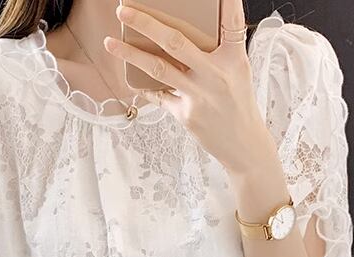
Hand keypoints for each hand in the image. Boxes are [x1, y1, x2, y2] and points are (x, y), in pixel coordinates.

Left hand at [105, 0, 271, 176]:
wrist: (243, 145)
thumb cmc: (238, 104)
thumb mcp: (238, 72)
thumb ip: (218, 51)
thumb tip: (185, 33)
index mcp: (234, 60)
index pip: (232, 23)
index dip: (227, 3)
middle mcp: (215, 75)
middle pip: (175, 42)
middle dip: (146, 23)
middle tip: (123, 10)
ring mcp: (198, 96)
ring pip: (158, 69)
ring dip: (130, 54)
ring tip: (110, 43)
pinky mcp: (186, 115)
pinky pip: (159, 96)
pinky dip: (145, 87)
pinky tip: (133, 80)